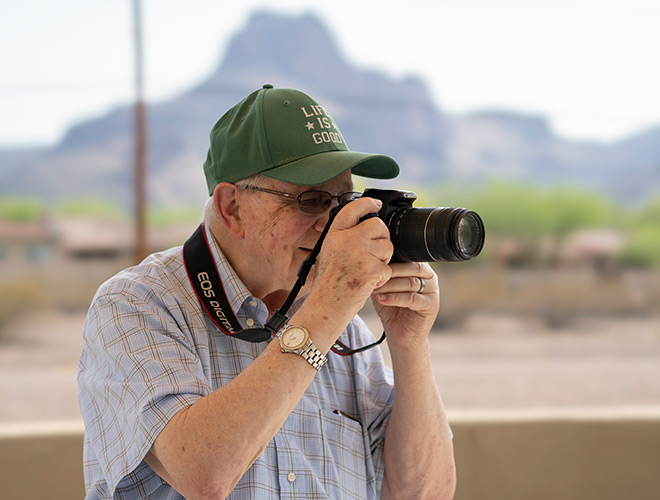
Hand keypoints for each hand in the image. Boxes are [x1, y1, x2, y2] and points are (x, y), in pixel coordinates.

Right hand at [305, 198, 393, 326]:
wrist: (325, 307)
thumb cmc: (327, 285)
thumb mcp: (327, 253)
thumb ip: (343, 238)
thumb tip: (363, 226)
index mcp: (334, 235)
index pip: (353, 209)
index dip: (367, 203)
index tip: (376, 204)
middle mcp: (346, 240)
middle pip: (378, 225)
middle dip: (382, 237)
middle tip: (376, 250)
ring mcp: (360, 254)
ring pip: (387, 247)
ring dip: (384, 259)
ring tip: (368, 271)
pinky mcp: (372, 270)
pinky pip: (388, 268)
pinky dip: (382, 277)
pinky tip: (368, 283)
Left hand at [372, 262, 438, 349]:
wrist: (401, 336)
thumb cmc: (392, 309)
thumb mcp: (384, 287)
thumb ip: (383, 273)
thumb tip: (370, 259)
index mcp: (420, 269)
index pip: (407, 257)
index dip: (390, 259)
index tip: (373, 263)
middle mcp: (430, 277)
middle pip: (411, 267)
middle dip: (389, 271)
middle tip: (372, 275)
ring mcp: (433, 291)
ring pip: (410, 283)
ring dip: (389, 285)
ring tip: (374, 289)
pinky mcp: (431, 306)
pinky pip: (411, 298)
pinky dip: (394, 298)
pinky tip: (382, 299)